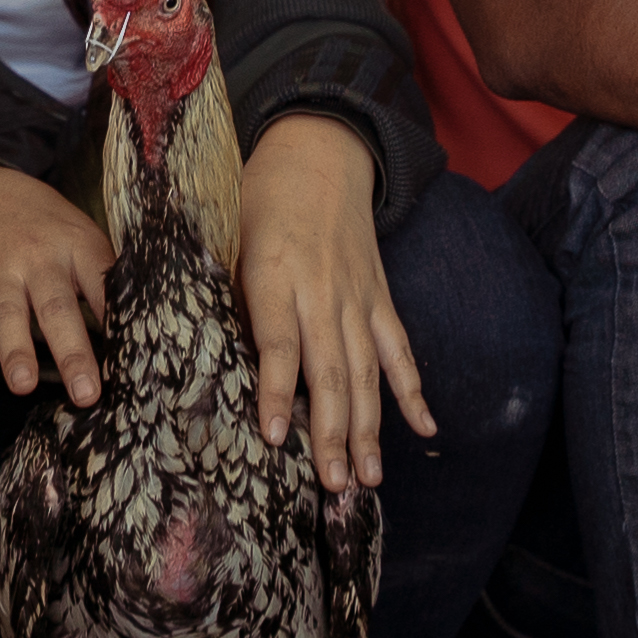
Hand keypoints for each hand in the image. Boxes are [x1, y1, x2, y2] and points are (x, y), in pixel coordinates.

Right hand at [0, 164, 113, 415]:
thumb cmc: (42, 225)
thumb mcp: (79, 233)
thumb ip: (102, 274)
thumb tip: (141, 328)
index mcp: (75, 245)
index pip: (101, 280)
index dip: (117, 316)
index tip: (134, 355)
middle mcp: (35, 260)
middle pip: (55, 307)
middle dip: (71, 350)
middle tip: (86, 391)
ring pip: (5, 317)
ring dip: (14, 353)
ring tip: (24, 385)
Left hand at [235, 115, 433, 493]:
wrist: (320, 153)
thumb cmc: (259, 201)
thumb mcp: (227, 241)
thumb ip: (229, 301)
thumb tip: (213, 365)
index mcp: (275, 274)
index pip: (277, 342)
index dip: (275, 391)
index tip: (275, 438)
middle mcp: (322, 290)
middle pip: (329, 370)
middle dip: (331, 432)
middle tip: (332, 483)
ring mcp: (358, 296)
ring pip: (366, 371)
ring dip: (368, 428)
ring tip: (366, 478)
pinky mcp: (380, 297)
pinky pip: (399, 349)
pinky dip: (412, 390)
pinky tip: (424, 429)